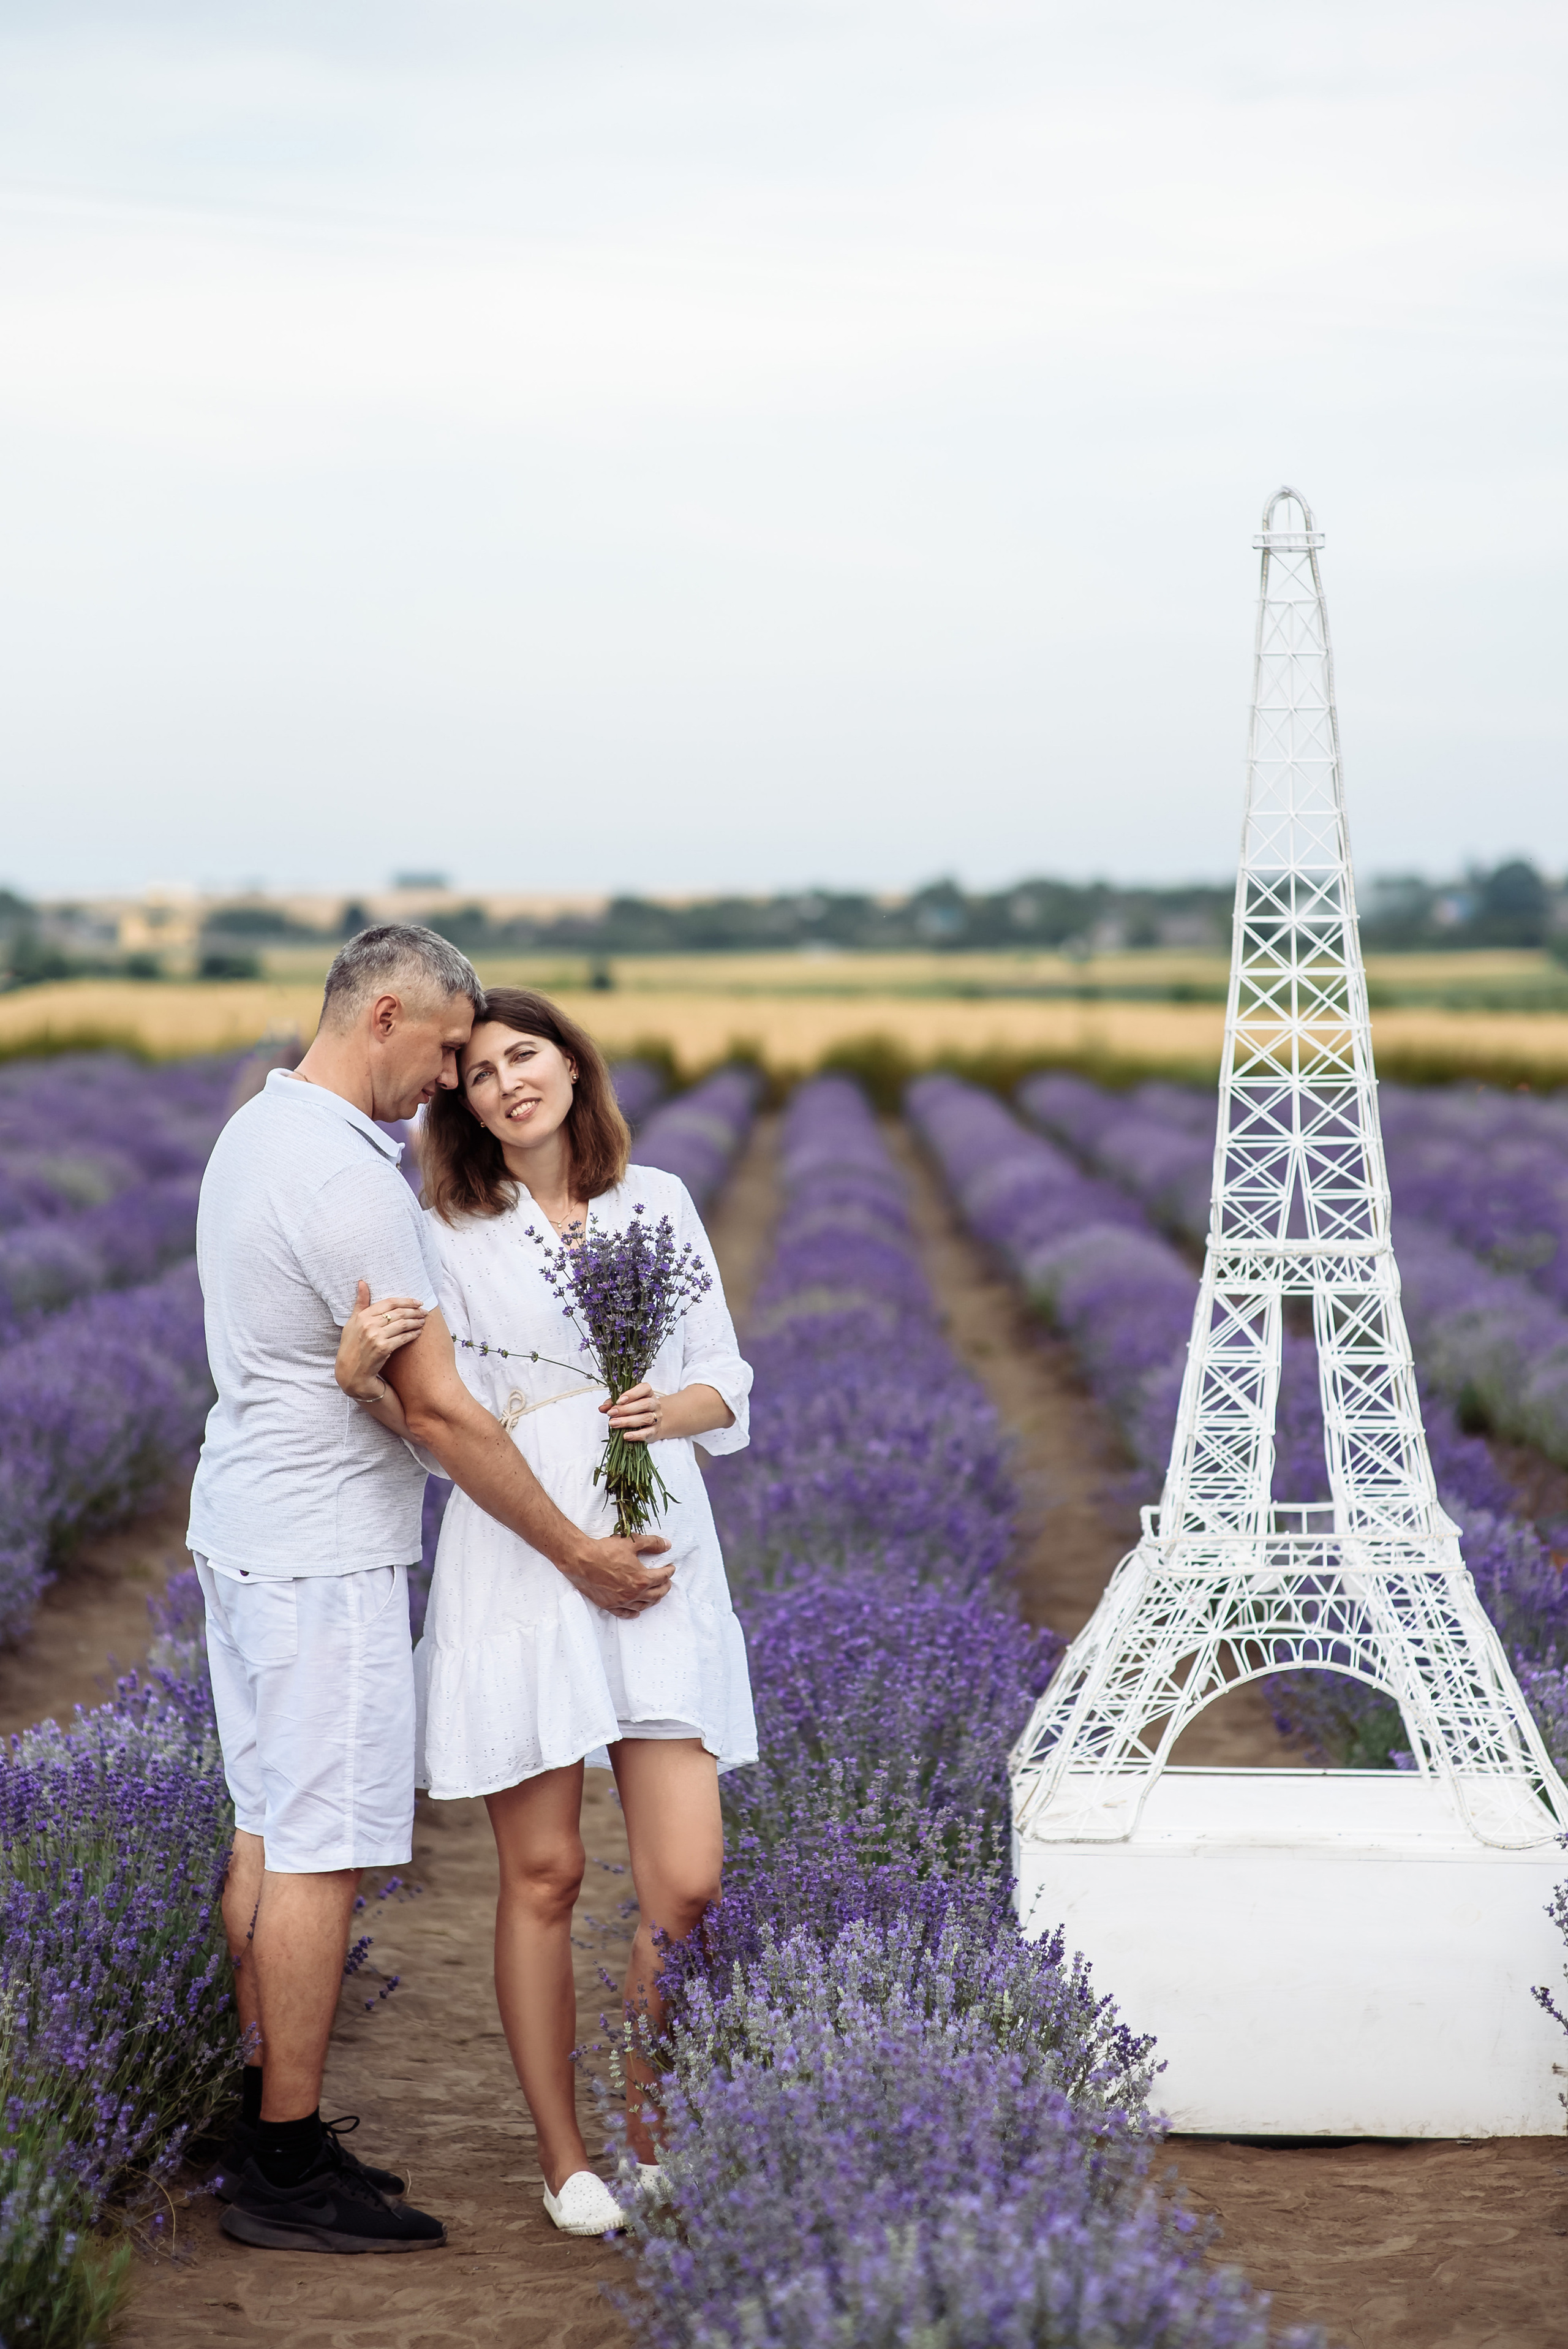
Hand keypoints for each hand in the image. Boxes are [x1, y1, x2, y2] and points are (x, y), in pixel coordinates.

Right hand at [335, 1279, 428, 1399]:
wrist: (350, 1371)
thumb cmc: (351, 1345)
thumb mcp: (352, 1322)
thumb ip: (360, 1303)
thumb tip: (362, 1282)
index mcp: (362, 1316)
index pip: (389, 1303)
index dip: (406, 1301)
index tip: (417, 1302)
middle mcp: (368, 1324)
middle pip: (399, 1312)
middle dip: (415, 1311)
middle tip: (424, 1312)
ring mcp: (376, 1336)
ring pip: (403, 1324)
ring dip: (416, 1321)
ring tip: (423, 1321)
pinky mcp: (383, 1349)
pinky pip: (403, 1338)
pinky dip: (413, 1334)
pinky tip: (418, 1333)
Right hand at [562, 1533, 673, 1618]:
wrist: (581, 1560)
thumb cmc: (605, 1550)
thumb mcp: (632, 1542)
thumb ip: (652, 1543)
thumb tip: (667, 1544)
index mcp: (642, 1579)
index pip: (662, 1577)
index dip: (669, 1571)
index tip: (671, 1568)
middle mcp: (634, 1594)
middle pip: (657, 1594)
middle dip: (665, 1587)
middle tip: (667, 1582)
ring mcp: (621, 1602)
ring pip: (643, 1605)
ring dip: (653, 1600)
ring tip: (656, 1595)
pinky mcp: (609, 1605)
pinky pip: (625, 1613)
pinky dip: (633, 1613)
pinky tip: (637, 1612)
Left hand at [602, 1380, 661, 1444]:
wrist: (649, 1424)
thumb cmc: (635, 1411)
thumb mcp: (623, 1403)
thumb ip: (612, 1403)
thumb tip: (602, 1408)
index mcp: (648, 1393)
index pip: (644, 1389)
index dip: (632, 1394)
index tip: (619, 1400)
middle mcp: (654, 1404)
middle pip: (645, 1404)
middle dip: (626, 1409)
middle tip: (611, 1413)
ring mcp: (656, 1418)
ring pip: (646, 1418)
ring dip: (628, 1421)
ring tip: (614, 1424)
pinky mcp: (654, 1431)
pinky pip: (647, 1433)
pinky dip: (636, 1435)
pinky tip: (626, 1436)